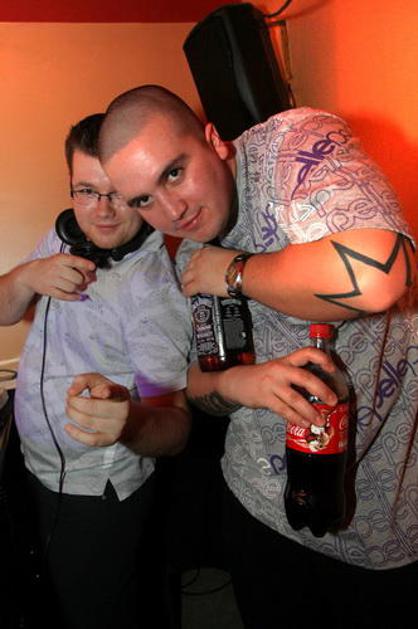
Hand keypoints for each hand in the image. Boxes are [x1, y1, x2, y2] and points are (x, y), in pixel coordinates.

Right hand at [21, 254, 95, 300]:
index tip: (92, 267)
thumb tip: (92, 273)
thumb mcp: (61, 260)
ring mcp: (52, 280)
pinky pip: (64, 296)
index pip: (75, 261)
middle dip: (83, 281)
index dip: (85, 264)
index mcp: (60, 259)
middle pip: (76, 278)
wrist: (32, 274)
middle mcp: (55, 269)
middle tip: (84, 281)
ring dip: (78, 289)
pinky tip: (77, 295)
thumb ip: (76, 264)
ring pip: (72, 288)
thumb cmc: (50, 266)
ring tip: (78, 287)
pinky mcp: (49, 290)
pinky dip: (73, 297)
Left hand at [65, 373, 130, 446]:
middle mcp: (121, 410)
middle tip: (69, 399)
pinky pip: (90, 440)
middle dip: (74, 402)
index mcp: (120, 393)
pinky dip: (75, 434)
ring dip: (72, 414)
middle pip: (93, 407)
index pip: (116, 392)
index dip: (110, 392)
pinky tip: (68, 427)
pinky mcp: (110, 439)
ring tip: (69, 409)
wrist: (127, 418)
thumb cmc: (108, 397)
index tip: (104, 392)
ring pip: (88, 421)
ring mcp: (117, 426)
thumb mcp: (100, 383)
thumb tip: (71, 392)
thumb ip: (84, 380)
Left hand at [181, 245, 238, 296]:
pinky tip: (188, 294)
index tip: (197, 266)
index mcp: (206, 251)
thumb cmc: (239, 263)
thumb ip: (220, 258)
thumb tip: (223, 263)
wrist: (240, 271)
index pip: (194, 256)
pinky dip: (187, 292)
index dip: (195, 263)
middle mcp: (199, 260)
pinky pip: (188, 289)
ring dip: (186, 282)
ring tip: (188, 286)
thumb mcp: (228, 254)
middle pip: (188, 267)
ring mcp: (197, 272)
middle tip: (192, 277)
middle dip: (190, 273)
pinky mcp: (199, 284)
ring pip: (185, 278)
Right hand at [218, 348, 338, 427]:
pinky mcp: (264, 397)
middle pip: (305, 377)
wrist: (236, 380)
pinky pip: (283, 409)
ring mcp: (272, 383)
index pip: (307, 353)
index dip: (322, 358)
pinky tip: (303, 423)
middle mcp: (280, 369)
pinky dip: (295, 418)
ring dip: (310, 411)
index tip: (333, 368)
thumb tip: (320, 391)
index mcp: (286, 360)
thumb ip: (295, 376)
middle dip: (322, 390)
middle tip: (333, 401)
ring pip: (295, 398)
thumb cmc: (262, 376)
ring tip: (320, 420)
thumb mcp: (278, 369)